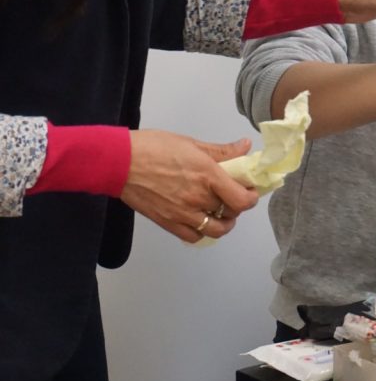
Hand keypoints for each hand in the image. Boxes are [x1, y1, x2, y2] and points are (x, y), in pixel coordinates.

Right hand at [120, 131, 259, 242]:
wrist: (118, 161)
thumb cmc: (153, 147)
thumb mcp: (191, 143)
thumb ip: (221, 150)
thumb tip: (244, 147)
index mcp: (208, 175)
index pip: (242, 199)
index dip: (251, 198)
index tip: (249, 190)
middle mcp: (198, 197)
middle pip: (232, 213)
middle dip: (237, 206)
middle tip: (232, 197)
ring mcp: (182, 213)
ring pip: (216, 230)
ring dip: (223, 223)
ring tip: (219, 212)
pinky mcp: (167, 223)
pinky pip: (193, 237)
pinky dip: (202, 232)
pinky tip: (200, 220)